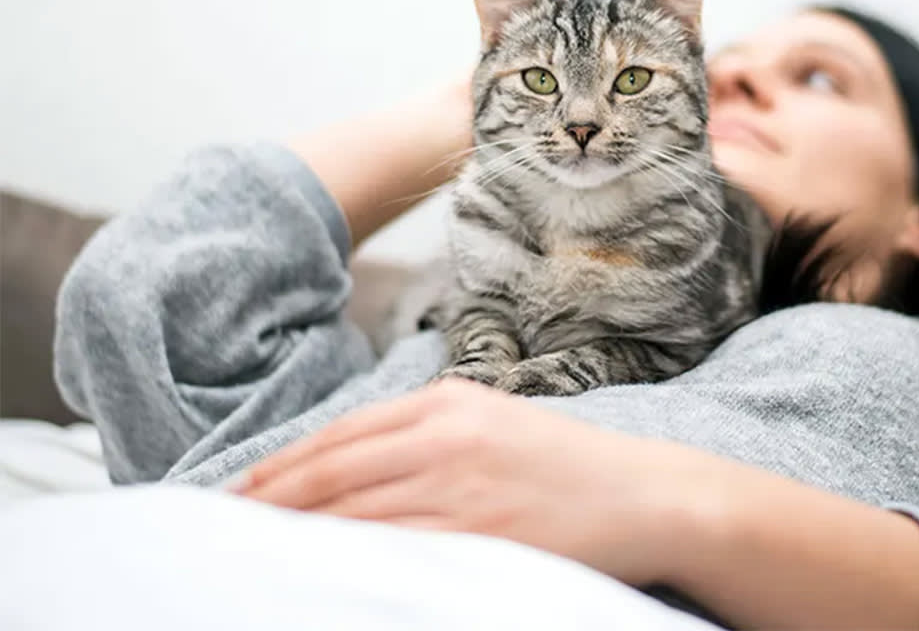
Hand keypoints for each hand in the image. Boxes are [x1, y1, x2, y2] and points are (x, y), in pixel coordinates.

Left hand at [234, 379, 699, 584]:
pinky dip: (347, 558)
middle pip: (334, 470)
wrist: (644, 493)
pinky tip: (316, 569)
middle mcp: (448, 436)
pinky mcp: (482, 532)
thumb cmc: (567, 462)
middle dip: (271, 499)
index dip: (284, 464)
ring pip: (353, 511)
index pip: (343, 434)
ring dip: (294, 532)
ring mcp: (463, 485)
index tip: (243, 489)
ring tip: (251, 550)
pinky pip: (396, 547)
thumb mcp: (494, 420)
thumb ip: (428, 431)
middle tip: (222, 525)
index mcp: (448, 402)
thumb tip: (352, 463)